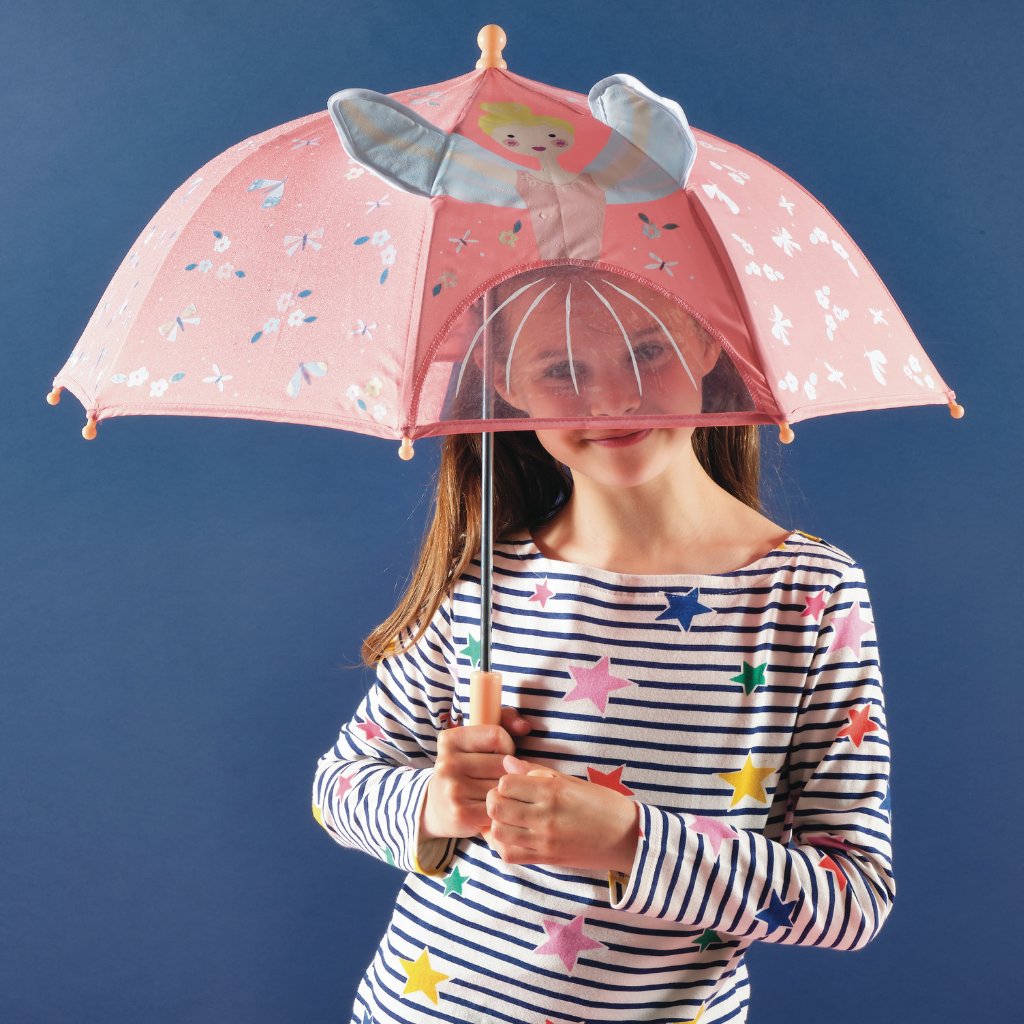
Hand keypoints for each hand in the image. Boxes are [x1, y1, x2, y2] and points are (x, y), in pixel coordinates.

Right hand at [420, 706, 533, 840]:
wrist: (438, 808)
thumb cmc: (467, 768)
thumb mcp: (478, 739)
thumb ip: (506, 720)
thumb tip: (525, 727)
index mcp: (449, 740)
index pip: (497, 735)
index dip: (506, 746)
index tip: (498, 755)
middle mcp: (447, 764)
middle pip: (502, 763)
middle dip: (508, 771)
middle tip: (498, 778)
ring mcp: (453, 789)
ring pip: (503, 785)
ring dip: (508, 790)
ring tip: (497, 792)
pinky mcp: (462, 813)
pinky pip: (500, 806)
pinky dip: (504, 808)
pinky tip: (495, 807)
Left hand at [483, 754, 640, 873]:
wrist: (628, 838)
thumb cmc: (603, 804)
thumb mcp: (571, 781)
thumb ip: (536, 771)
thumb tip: (507, 762)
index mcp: (552, 791)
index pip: (505, 783)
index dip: (503, 781)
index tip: (512, 783)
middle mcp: (545, 816)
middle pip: (495, 807)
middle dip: (494, 800)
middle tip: (505, 799)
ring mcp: (544, 840)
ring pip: (498, 832)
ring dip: (496, 822)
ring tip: (508, 817)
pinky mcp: (546, 859)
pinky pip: (509, 855)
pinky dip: (503, 844)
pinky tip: (512, 835)